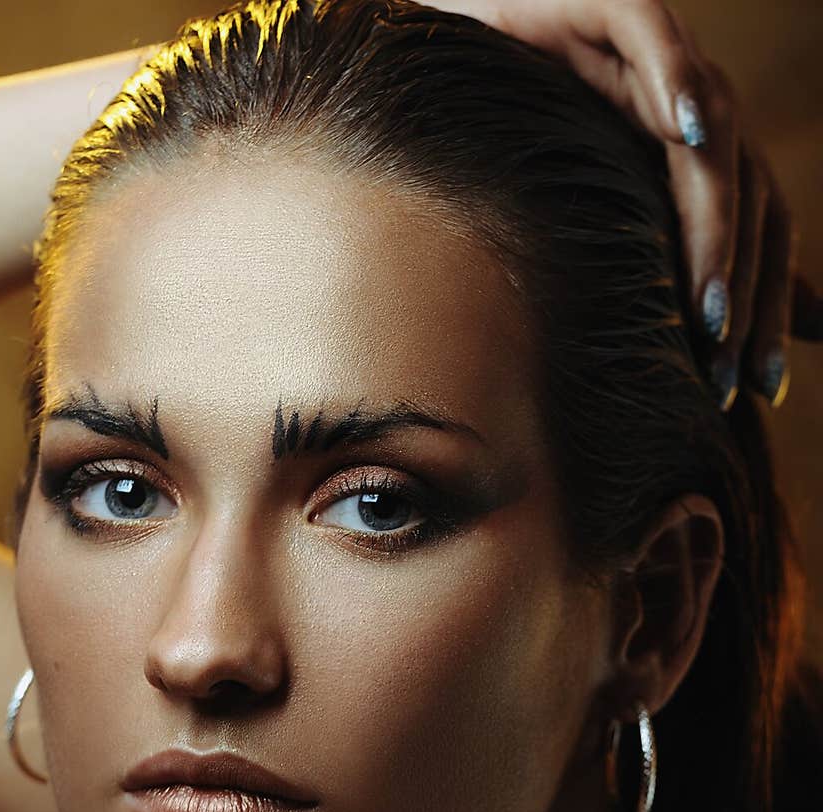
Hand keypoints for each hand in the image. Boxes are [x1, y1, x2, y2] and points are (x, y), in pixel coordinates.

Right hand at [430, 0, 820, 408]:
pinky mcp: (598, 3)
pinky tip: (688, 130)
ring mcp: (647, 56)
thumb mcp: (573, 227)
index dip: (766, 309)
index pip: (757, 235)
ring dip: (717, 224)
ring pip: (713, 135)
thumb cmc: (495, 151)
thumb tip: (693, 349)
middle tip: (725, 370)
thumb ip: (634, 275)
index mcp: (690, 164)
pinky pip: (650, 31)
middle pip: (752, 198)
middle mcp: (684, 110)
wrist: (423, 67)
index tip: (761, 393)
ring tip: (708, 304)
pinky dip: (674, 74)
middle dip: (743, 292)